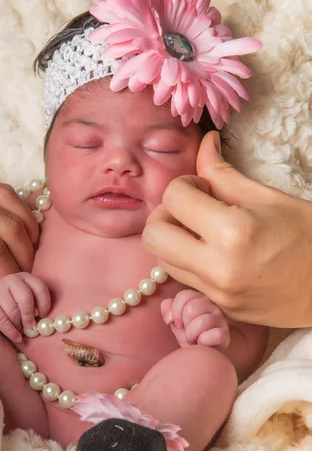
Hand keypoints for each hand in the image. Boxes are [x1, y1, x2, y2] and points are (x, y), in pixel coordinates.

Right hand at [0, 272, 49, 342]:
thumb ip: (34, 303)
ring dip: (19, 324)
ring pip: (13, 310)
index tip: (42, 315)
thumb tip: (40, 320)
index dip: (44, 303)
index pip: (40, 288)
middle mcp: (12, 280)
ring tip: (22, 331)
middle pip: (25, 298)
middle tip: (31, 325)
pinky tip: (16, 337)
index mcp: (26, 277)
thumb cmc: (12, 299)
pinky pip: (2, 320)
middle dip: (29, 314)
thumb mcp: (25, 296)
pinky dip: (11, 331)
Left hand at [143, 131, 311, 327]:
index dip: (185, 184)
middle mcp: (216, 267)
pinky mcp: (219, 307)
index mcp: (232, 232)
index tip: (204, 186)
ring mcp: (216, 293)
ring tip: (201, 229)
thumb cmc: (310, 238)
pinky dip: (186, 259)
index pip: (173, 197)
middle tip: (191, 208)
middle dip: (165, 213)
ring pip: (161, 260)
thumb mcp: (269, 198)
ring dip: (172, 238)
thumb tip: (204, 142)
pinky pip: (183, 278)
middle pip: (153, 235)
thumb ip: (224, 173)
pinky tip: (210, 250)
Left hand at [162, 289, 229, 351]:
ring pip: (202, 322)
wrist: (201, 353)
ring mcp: (221, 320)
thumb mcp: (175, 320)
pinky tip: (203, 343)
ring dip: (192, 335)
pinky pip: (214, 335)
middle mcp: (212, 305)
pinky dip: (204, 342)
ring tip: (194, 339)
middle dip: (185, 324)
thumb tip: (170, 316)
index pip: (184, 295)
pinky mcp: (225, 335)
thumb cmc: (189, 334)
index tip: (177, 323)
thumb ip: (168, 309)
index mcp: (199, 298)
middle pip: (192, 308)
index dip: (176, 311)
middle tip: (188, 332)